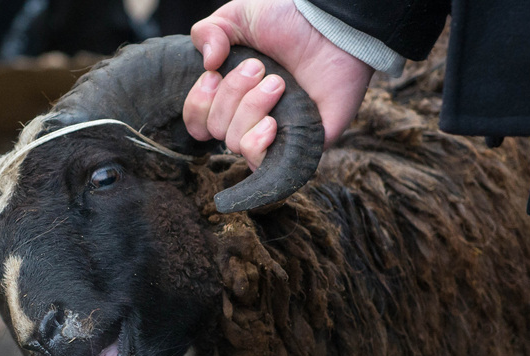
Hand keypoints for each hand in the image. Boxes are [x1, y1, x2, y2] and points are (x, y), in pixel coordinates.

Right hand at [182, 0, 373, 169]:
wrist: (331, 26)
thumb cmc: (289, 20)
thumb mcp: (237, 16)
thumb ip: (209, 33)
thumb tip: (207, 64)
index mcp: (232, 95)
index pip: (199, 122)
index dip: (198, 105)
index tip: (213, 76)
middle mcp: (250, 118)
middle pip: (217, 130)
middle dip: (232, 95)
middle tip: (259, 68)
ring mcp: (275, 134)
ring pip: (237, 145)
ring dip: (250, 109)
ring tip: (277, 84)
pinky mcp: (298, 146)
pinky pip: (263, 164)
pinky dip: (258, 145)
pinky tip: (271, 124)